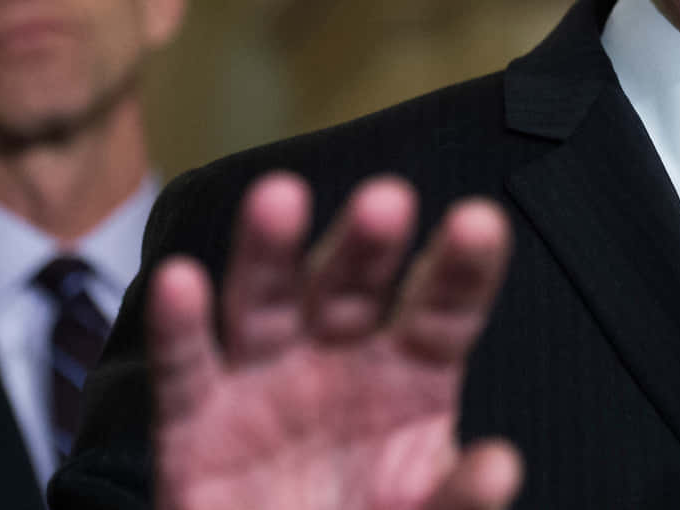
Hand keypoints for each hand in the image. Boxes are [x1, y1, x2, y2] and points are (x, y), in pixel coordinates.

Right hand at [146, 172, 520, 509]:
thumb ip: (458, 499)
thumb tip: (499, 464)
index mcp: (413, 374)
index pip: (443, 310)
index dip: (462, 268)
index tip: (481, 223)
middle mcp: (340, 360)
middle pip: (353, 289)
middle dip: (368, 245)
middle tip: (387, 199)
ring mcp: (266, 385)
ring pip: (266, 305)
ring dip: (269, 253)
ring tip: (279, 199)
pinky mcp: (197, 426)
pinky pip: (187, 371)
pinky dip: (180, 328)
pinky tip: (179, 281)